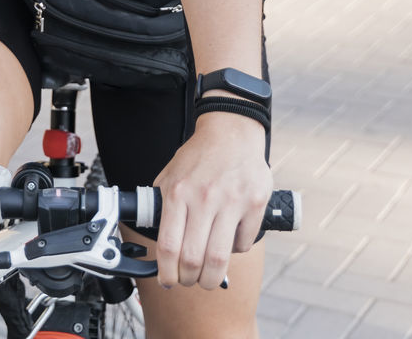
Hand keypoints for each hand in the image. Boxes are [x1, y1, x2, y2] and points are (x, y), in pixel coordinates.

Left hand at [154, 113, 270, 289]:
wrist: (231, 130)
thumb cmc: (200, 156)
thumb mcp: (170, 175)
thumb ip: (162, 206)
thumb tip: (157, 244)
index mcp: (178, 192)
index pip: (168, 247)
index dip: (166, 273)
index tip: (168, 280)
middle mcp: (203, 198)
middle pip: (193, 260)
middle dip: (189, 280)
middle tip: (190, 280)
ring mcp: (231, 201)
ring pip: (219, 260)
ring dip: (212, 278)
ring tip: (208, 277)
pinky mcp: (254, 203)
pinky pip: (243, 244)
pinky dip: (236, 251)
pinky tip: (230, 242)